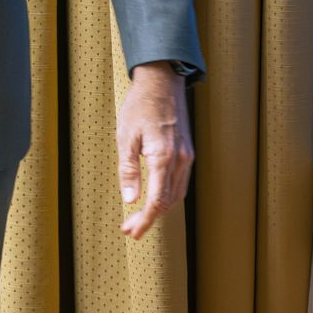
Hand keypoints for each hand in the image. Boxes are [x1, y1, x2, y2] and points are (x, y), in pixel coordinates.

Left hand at [116, 61, 193, 239]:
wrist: (162, 81)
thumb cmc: (140, 105)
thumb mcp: (126, 136)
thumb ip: (129, 170)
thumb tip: (131, 200)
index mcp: (163, 157)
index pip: (156, 201)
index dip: (144, 221)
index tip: (131, 232)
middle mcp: (180, 160)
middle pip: (168, 202)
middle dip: (149, 219)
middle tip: (130, 229)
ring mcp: (186, 156)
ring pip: (176, 195)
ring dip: (159, 210)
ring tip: (138, 218)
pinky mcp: (187, 152)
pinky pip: (180, 183)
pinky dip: (168, 196)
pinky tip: (154, 199)